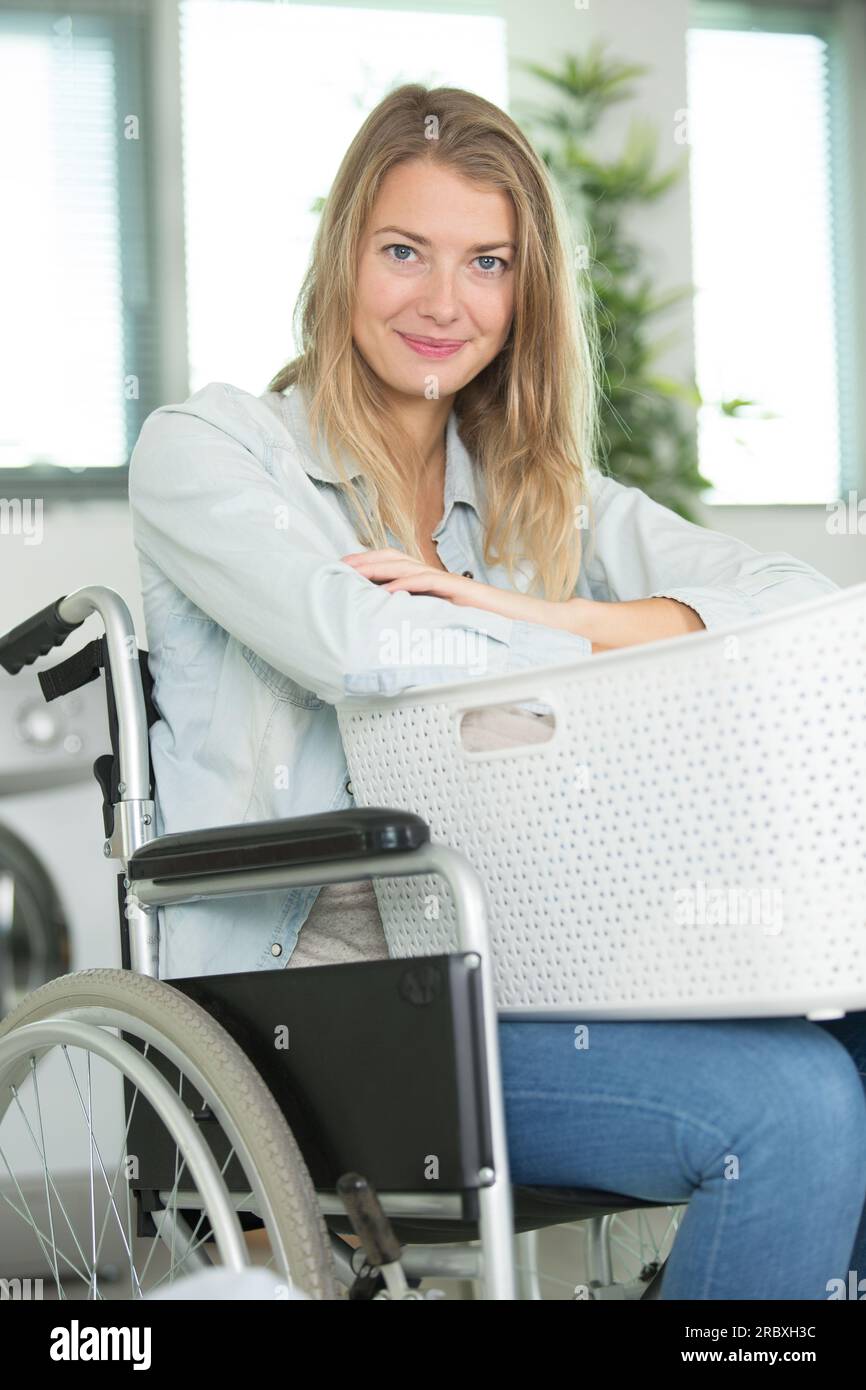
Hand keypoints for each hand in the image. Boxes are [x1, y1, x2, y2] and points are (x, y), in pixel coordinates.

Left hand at [341, 548, 571, 629]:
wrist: (537, 626)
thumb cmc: (497, 631)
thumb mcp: (453, 629)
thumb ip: (429, 626)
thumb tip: (399, 637)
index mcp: (437, 587)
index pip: (398, 566)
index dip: (369, 565)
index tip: (341, 572)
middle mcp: (442, 580)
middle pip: (397, 559)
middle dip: (364, 561)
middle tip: (336, 568)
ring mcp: (453, 585)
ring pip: (408, 567)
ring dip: (377, 568)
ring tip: (351, 573)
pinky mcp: (465, 594)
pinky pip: (432, 585)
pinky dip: (407, 584)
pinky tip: (387, 591)